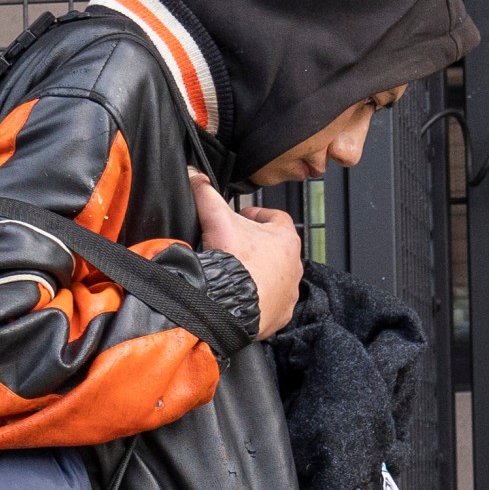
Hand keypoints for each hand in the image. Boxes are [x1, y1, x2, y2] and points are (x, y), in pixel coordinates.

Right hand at [190, 171, 302, 337]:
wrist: (232, 305)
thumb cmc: (234, 264)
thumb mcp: (217, 219)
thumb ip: (206, 194)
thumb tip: (194, 176)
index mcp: (285, 239)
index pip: (276, 218)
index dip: (258, 215)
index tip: (243, 216)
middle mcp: (294, 265)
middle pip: (276, 248)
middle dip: (257, 245)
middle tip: (236, 245)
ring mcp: (289, 291)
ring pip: (276, 276)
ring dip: (260, 273)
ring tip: (239, 273)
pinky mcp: (281, 313)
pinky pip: (273, 302)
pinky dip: (260, 298)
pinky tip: (244, 296)